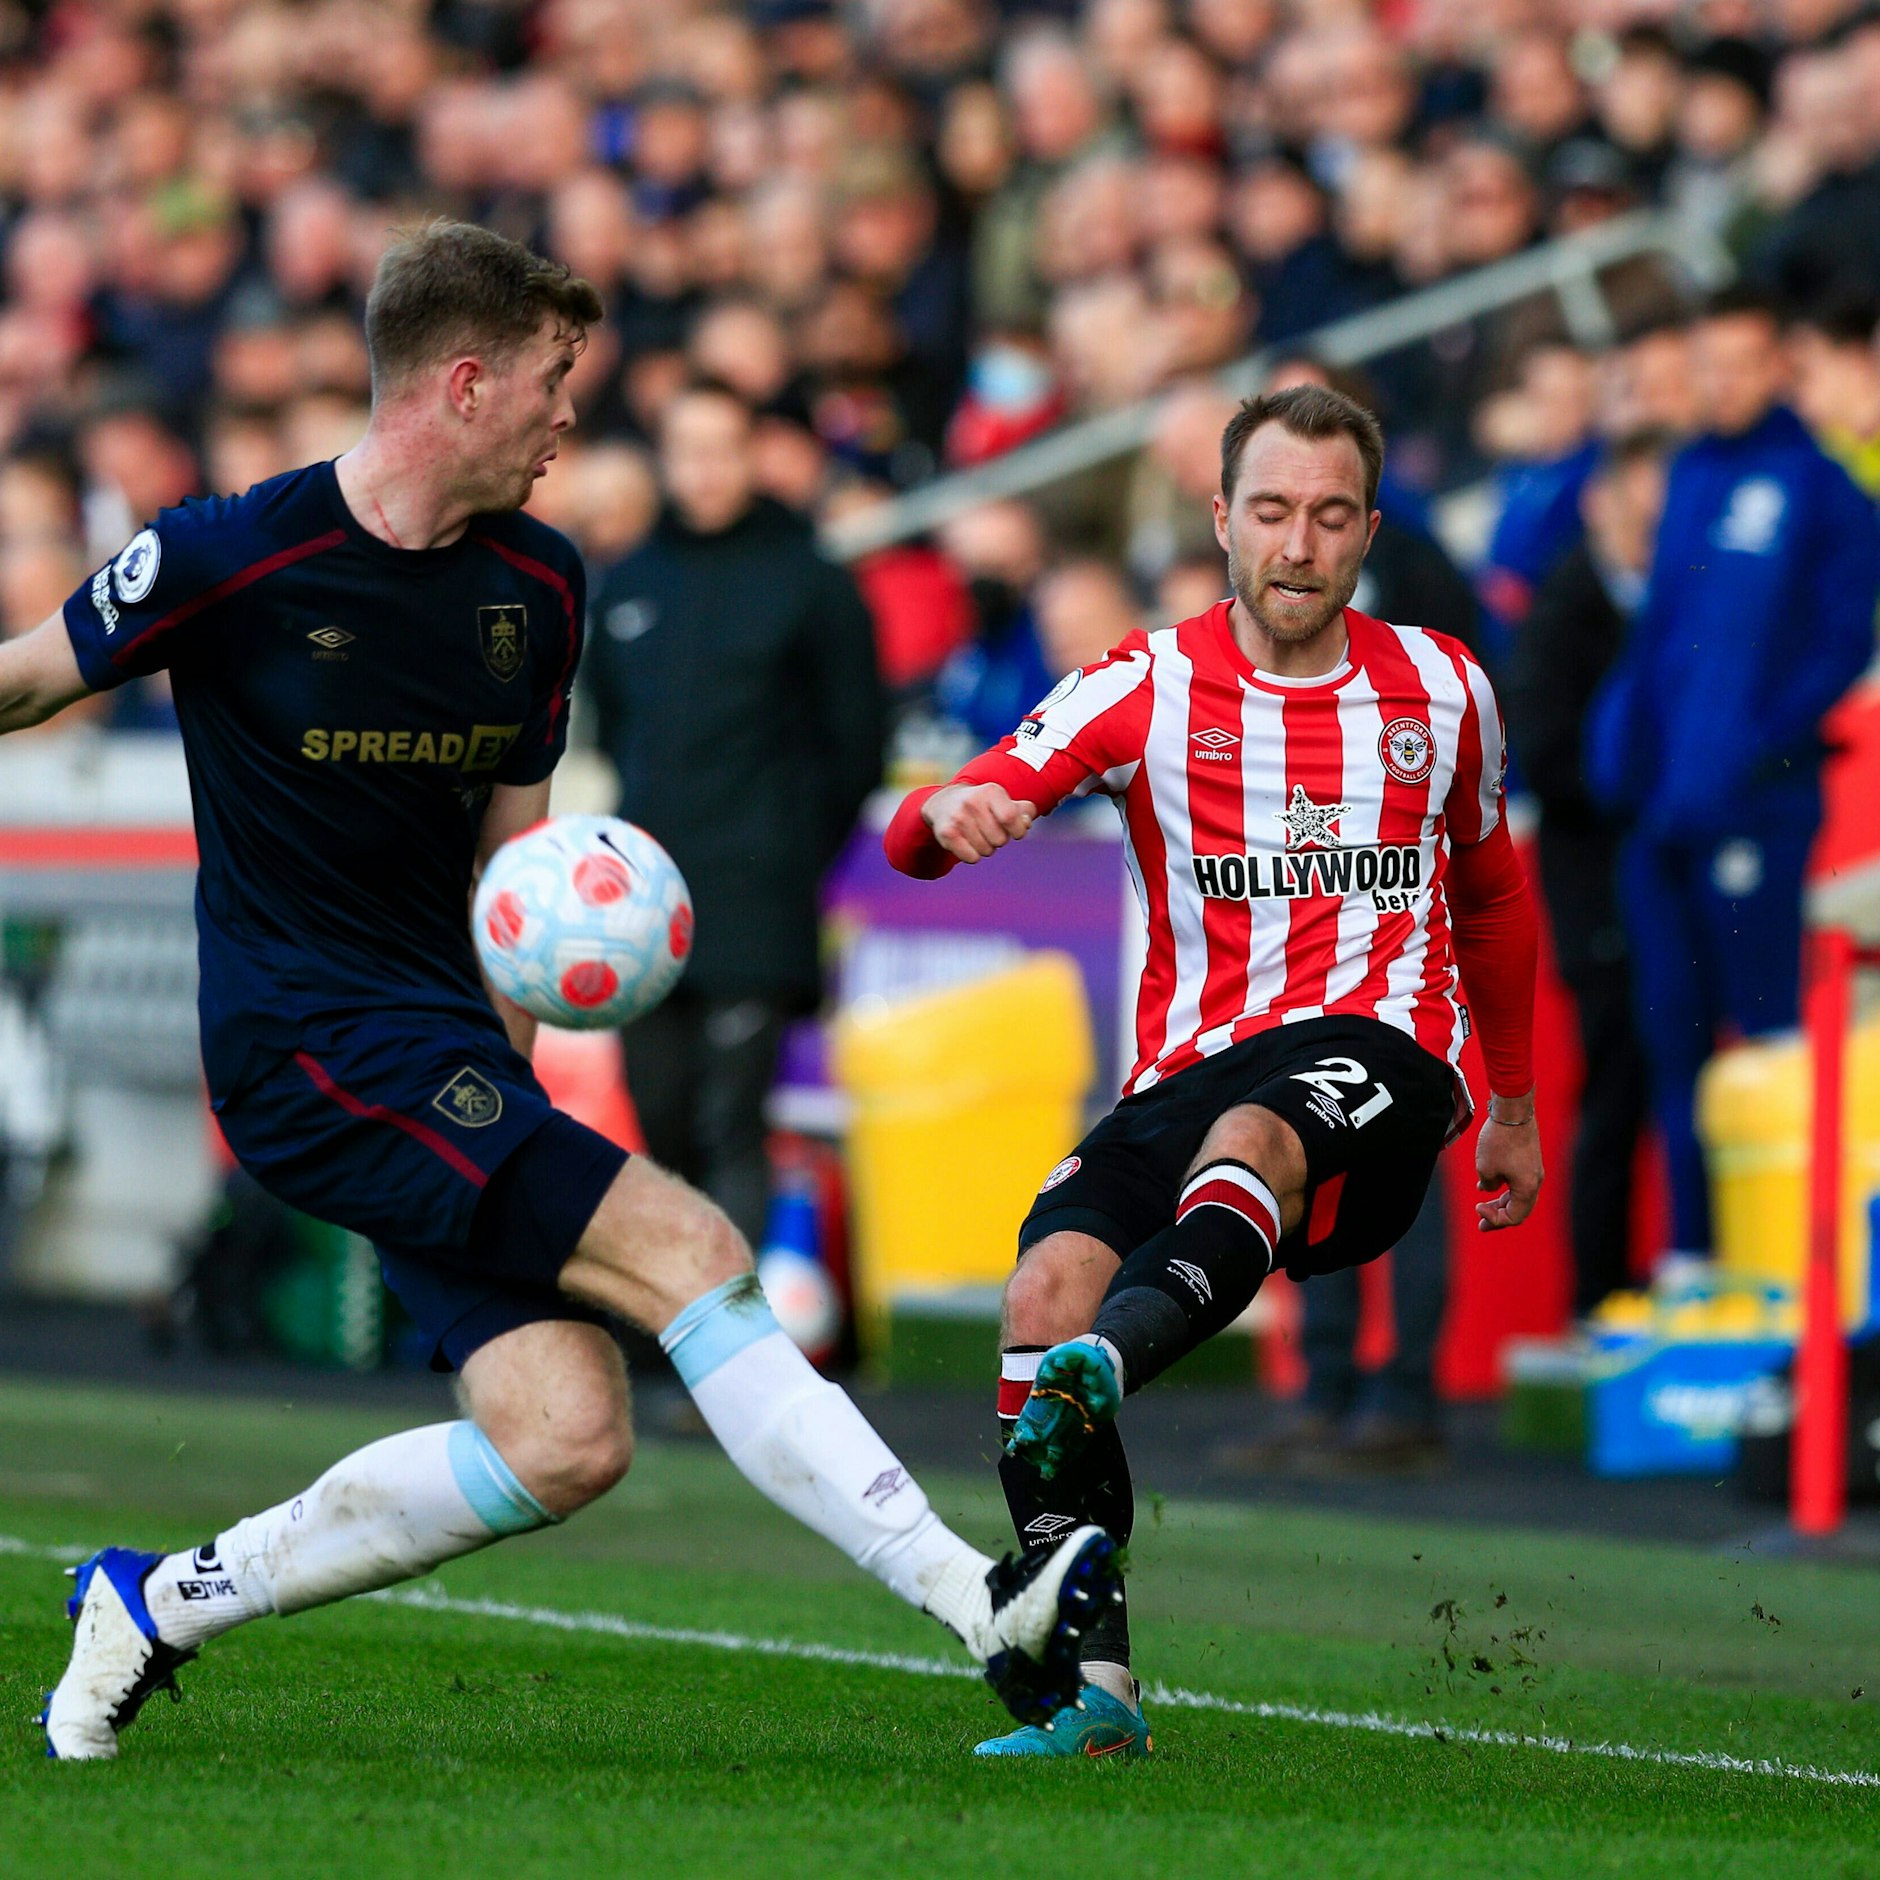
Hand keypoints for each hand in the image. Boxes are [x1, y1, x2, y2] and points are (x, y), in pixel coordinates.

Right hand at [923, 781, 1035, 862]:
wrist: (943, 803)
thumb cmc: (981, 804)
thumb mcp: (1002, 800)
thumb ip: (1023, 811)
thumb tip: (1026, 823)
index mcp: (990, 791)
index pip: (1011, 817)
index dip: (1018, 830)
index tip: (1015, 831)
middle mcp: (972, 802)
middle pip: (1000, 839)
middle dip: (1000, 840)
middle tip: (990, 830)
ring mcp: (958, 818)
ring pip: (987, 851)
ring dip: (986, 848)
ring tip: (977, 834)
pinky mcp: (947, 834)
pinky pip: (972, 858)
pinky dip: (973, 855)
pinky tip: (967, 842)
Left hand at [1475, 1097, 1541, 1231]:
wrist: (1513, 1111)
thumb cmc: (1499, 1140)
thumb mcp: (1485, 1168)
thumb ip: (1488, 1184)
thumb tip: (1488, 1188)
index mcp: (1528, 1188)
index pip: (1514, 1216)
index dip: (1494, 1219)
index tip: (1477, 1208)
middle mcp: (1535, 1182)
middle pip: (1518, 1209)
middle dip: (1498, 1218)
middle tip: (1481, 1226)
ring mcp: (1533, 1170)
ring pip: (1518, 1195)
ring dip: (1500, 1203)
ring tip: (1482, 1208)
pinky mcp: (1529, 1160)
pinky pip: (1517, 1181)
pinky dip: (1503, 1187)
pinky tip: (1485, 1186)